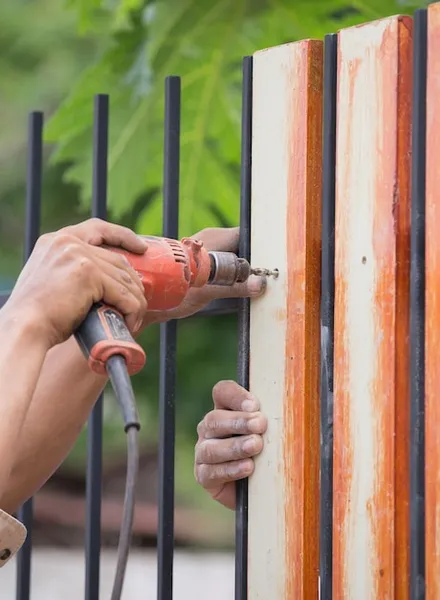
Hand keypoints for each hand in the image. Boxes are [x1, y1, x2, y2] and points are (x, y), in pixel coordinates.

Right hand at [4, 218, 148, 347]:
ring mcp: (77, 255)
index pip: (98, 228)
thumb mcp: (53, 282)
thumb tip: (104, 284)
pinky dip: (132, 310)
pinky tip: (131, 322)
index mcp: (56, 241)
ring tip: (135, 317)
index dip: (123, 236)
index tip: (141, 247)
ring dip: (135, 300)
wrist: (25, 329)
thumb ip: (71, 272)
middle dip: (134, 282)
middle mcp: (67, 242)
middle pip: (117, 259)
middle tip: (140, 301)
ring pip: (123, 278)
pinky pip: (123, 293)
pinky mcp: (88, 273)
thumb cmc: (38, 316)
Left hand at [143, 227, 265, 324]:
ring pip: (233, 257)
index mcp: (215, 238)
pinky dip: (232, 276)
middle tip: (264, 277)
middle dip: (253, 261)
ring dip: (242, 271)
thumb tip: (260, 284)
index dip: (261, 245)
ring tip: (252, 285)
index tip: (272, 261)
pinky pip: (224, 265)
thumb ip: (236, 287)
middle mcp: (211, 240)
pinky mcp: (201, 264)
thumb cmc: (175, 292)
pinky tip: (237, 289)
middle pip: (242, 246)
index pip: (247, 233)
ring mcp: (206, 251)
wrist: (149, 299)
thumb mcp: (209, 291)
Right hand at [194, 380, 266, 509]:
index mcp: (225, 409)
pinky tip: (248, 467)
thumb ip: (276, 415)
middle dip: (238, 422)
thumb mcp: (273, 431)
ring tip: (256, 446)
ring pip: (210, 447)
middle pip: (214, 419)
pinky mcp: (204, 476)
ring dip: (235, 446)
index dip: (235, 396)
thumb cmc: (270, 452)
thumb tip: (298, 401)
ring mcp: (204, 452)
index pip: (222, 392)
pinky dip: (230, 469)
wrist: (263, 489)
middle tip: (260, 425)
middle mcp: (210, 429)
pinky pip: (211, 472)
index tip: (255, 405)